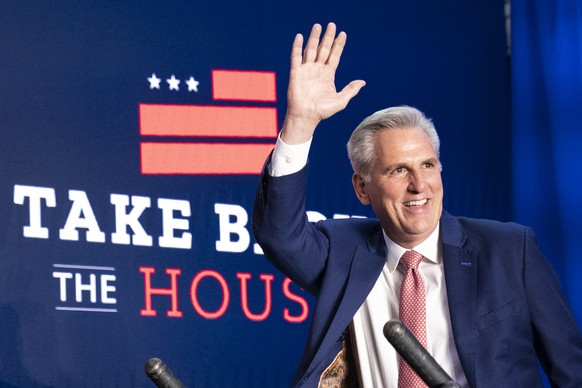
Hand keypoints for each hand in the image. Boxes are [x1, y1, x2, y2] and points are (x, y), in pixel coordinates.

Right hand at [281, 23, 365, 143]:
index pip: (334, 56)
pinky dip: (297, 46)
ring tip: (318, 26)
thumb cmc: (323, 111)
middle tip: (331, 24)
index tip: (343, 34)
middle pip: (324, 49)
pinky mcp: (296, 73)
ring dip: (314, 38)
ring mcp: (306, 70)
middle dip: (328, 37)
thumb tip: (363, 82)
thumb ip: (351, 90)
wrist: (307, 117)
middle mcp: (317, 70)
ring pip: (311, 50)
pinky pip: (296, 57)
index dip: (338, 45)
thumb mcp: (341, 100)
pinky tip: (299, 36)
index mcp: (328, 74)